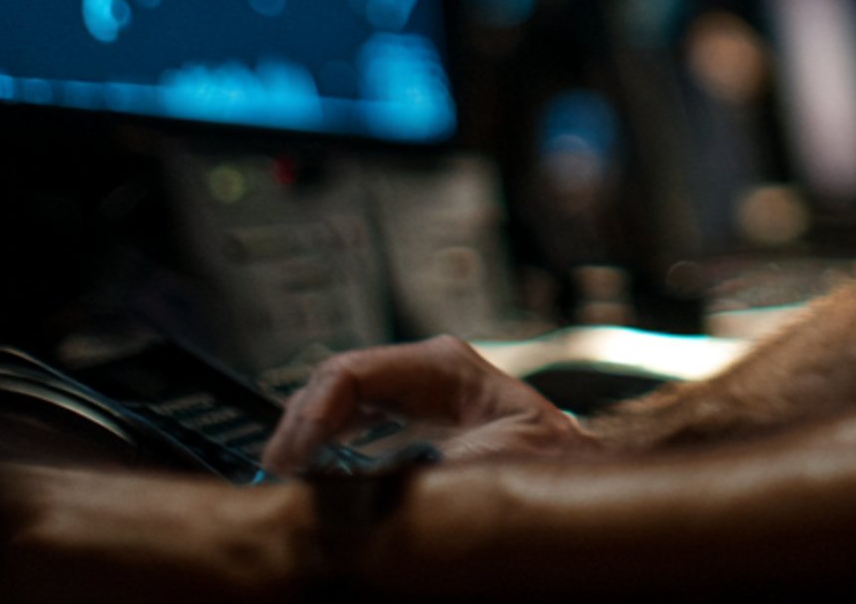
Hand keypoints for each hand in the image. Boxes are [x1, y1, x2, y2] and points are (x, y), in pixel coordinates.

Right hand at [260, 335, 592, 473]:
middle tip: (275, 475)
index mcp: (442, 365)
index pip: (349, 373)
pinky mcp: (418, 417)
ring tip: (287, 476)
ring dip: (311, 434)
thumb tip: (343, 489)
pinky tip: (315, 469)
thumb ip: (408, 477)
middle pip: (339, 381)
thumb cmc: (547, 472)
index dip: (310, 417)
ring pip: (343, 398)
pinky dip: (330, 442)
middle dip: (301, 425)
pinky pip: (358, 419)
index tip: (289, 463)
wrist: (580, 480)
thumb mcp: (475, 472)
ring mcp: (422, 389)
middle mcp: (428, 369)